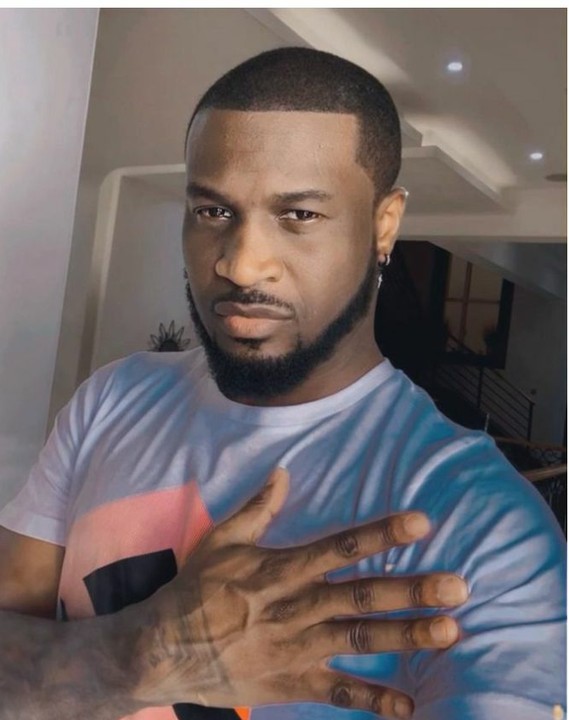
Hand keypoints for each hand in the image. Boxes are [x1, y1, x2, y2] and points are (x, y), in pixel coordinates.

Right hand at [136, 468, 467, 718]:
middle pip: (361, 596)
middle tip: (457, 586)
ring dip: (406, 637)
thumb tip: (283, 472)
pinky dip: (372, 700)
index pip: (340, 547)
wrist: (165, 648)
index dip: (381, 534)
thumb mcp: (221, 540)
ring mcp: (296, 649)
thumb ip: (257, 508)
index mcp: (280, 570)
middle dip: (411, 590)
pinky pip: (336, 693)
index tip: (420, 523)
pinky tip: (409, 706)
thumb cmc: (196, 588)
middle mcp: (296, 608)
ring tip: (449, 631)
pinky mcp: (291, 684)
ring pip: (358, 640)